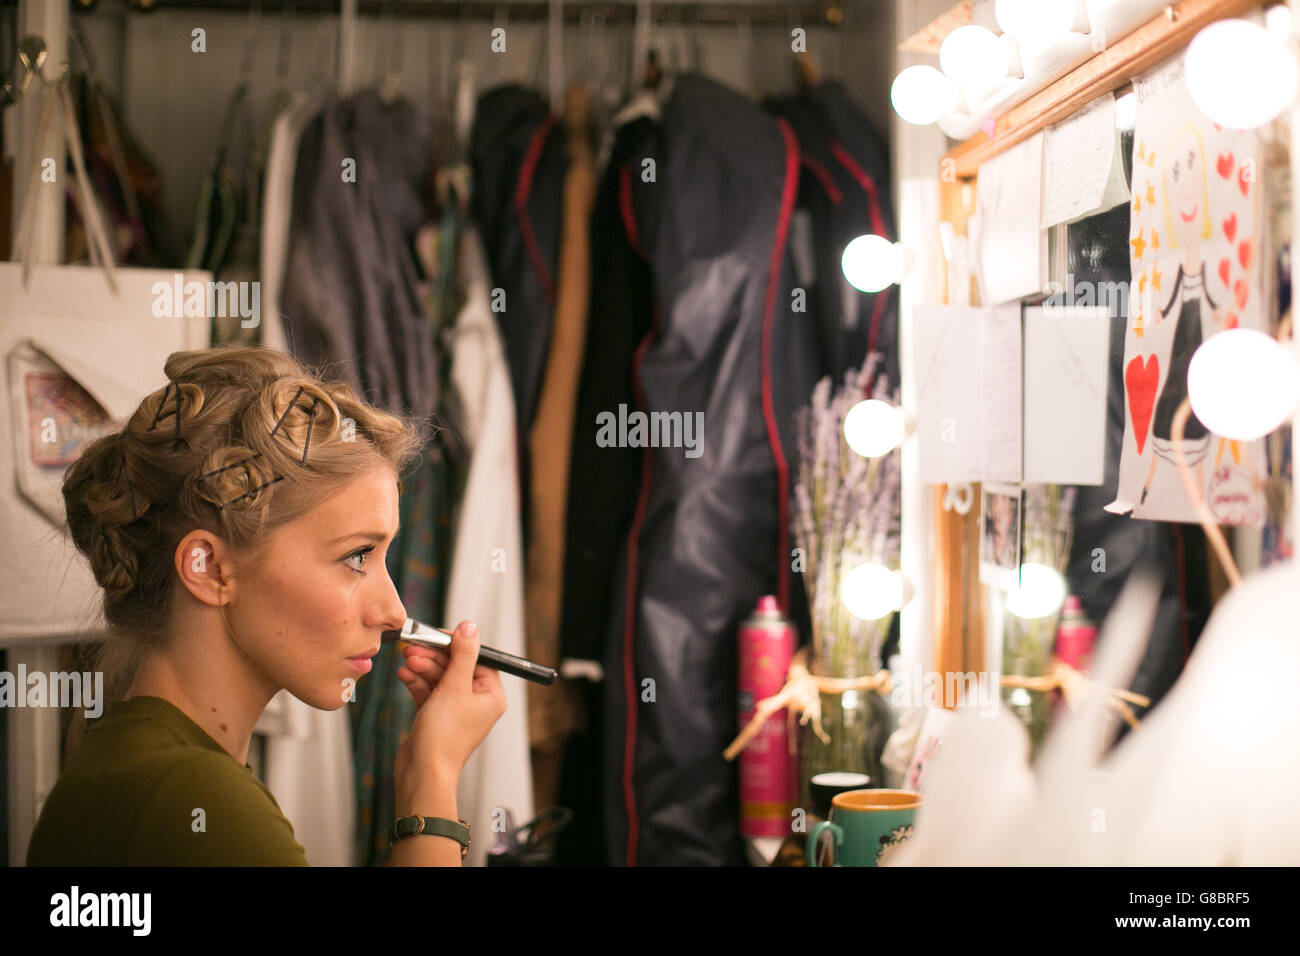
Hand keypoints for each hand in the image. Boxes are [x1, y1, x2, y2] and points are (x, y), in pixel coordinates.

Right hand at [393, 620, 507, 807]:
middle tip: (414, 647)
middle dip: (433, 656)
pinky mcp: (436, 716)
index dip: (457, 645)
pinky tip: (403, 675)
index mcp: (490, 696)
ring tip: (406, 661)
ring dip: (422, 668)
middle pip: (455, 666)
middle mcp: (476, 702)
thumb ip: (462, 655)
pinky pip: (428, 691)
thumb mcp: (454, 688)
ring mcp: (455, 710)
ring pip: (439, 677)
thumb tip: (470, 627)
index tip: (438, 634)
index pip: (478, 658)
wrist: (422, 772)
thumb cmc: (444, 737)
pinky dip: (416, 682)